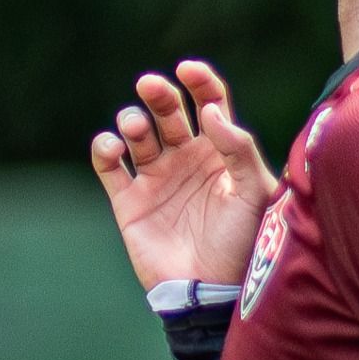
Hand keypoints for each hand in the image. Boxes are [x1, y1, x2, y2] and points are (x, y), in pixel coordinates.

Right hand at [89, 60, 277, 289]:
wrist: (209, 290)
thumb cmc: (240, 243)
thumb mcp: (253, 192)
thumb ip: (238, 147)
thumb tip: (209, 112)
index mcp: (219, 152)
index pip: (210, 103)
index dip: (199, 81)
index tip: (187, 70)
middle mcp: (186, 159)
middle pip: (169, 111)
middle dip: (159, 93)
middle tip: (151, 86)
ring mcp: (156, 178)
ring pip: (137, 132)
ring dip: (133, 120)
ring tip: (137, 131)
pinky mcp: (128, 200)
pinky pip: (109, 165)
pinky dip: (104, 148)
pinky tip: (114, 148)